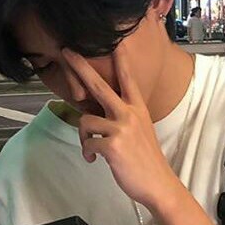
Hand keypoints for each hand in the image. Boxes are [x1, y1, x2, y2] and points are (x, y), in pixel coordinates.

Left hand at [65, 43, 179, 209]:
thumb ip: (122, 117)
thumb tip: (97, 114)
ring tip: (92, 149)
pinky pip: (88, 142)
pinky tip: (95, 159)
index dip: (120, 59)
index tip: (115, 41)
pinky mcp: (113, 145)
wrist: (157, 183)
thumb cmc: (145, 158)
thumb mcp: (140, 130)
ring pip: (85, 120)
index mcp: (137, 108)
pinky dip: (88, 152)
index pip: (127, 78)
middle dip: (80, 67)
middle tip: (66, 52)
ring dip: (84, 136)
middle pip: (99, 85)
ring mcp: (121, 128)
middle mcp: (129, 114)